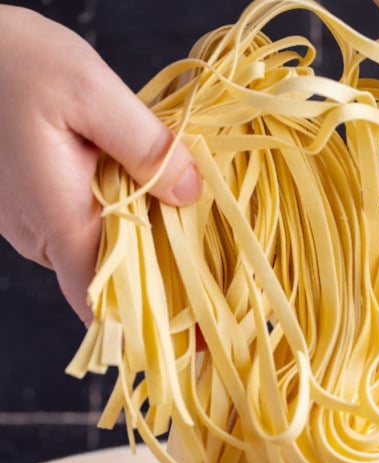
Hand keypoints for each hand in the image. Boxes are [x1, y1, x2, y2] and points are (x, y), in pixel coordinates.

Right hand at [0, 5, 201, 322]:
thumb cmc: (14, 62)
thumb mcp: (90, 89)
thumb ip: (145, 145)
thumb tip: (191, 193)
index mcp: (60, 222)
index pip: (106, 307)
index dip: (153, 330)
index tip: (197, 342)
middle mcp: (43, 238)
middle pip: (112, 285)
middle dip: (162, 284)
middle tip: (216, 278)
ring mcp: (32, 227)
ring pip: (99, 258)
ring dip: (143, 249)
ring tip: (190, 231)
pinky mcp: (31, 209)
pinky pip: (83, 232)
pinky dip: (119, 225)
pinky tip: (147, 199)